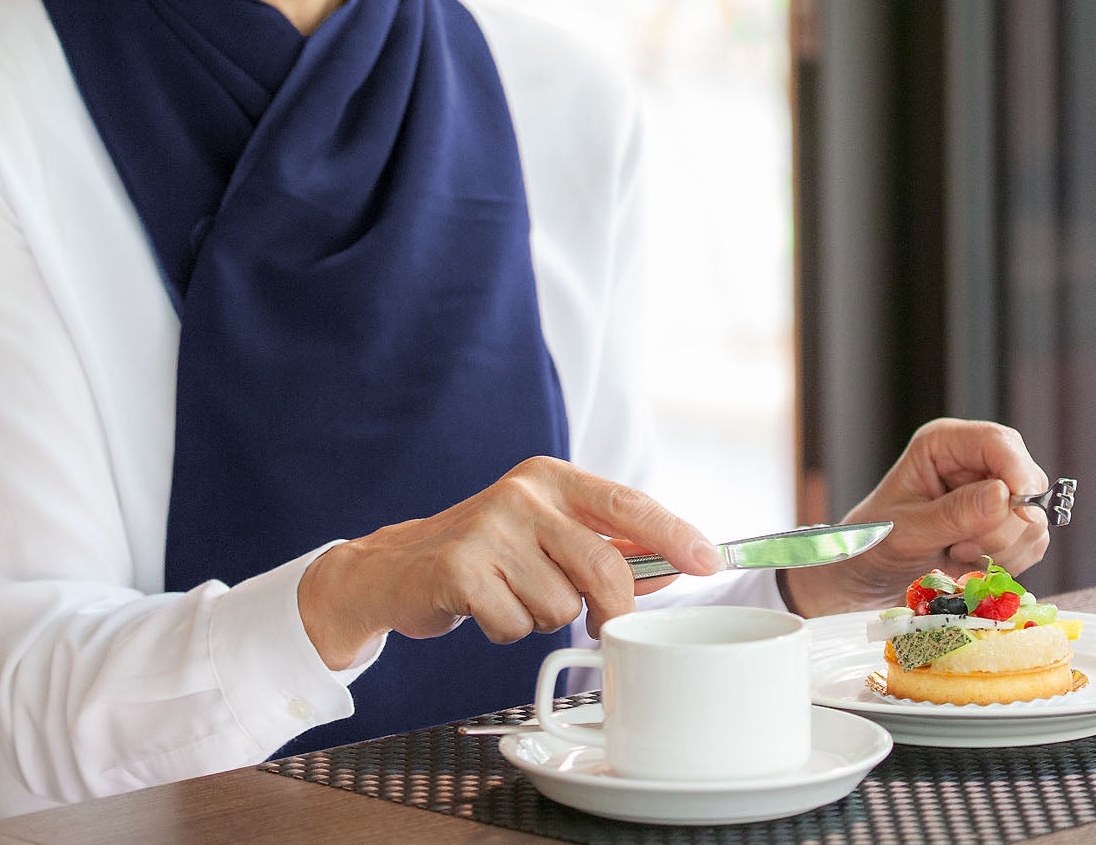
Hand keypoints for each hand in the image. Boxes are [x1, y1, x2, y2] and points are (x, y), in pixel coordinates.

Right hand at [297, 456, 724, 669]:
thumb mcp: (548, 534)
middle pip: (603, 567)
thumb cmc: (488, 553)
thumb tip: (676, 567)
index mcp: (550, 477)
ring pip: (561, 606)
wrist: (399, 566)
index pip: (627, 504)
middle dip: (612, 611)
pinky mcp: (460, 568)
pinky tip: (485, 607)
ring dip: (545, 618)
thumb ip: (609, 547)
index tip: (710, 562)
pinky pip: (517, 625)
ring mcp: (489, 529)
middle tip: (601, 625)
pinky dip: (508, 630)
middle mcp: (522, 493)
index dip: (674, 534)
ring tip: (513, 596)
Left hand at [781, 418, 1050, 616]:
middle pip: (1025, 481)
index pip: (998, 442)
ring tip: (955, 553)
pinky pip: (1031, 544)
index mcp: (943, 445)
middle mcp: (973, 463)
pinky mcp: (1006, 525)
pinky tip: (968, 561)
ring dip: (1000, 548)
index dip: (1018, 470)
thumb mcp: (909, 528)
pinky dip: (1006, 561)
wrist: (872, 571)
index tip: (1020, 507)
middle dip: (1003, 524)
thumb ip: (955, 513)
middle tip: (962, 546)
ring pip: (1032, 519)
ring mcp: (994, 494)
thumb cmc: (877, 539)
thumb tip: (1005, 495)